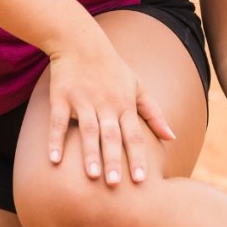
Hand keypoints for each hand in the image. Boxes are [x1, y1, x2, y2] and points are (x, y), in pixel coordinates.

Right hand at [46, 41, 174, 184]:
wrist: (80, 41)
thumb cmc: (112, 68)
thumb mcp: (138, 86)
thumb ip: (154, 113)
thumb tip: (172, 137)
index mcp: (124, 104)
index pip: (133, 135)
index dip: (137, 157)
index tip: (140, 180)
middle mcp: (105, 104)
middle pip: (111, 136)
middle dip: (114, 160)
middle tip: (115, 185)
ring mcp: (82, 101)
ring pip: (87, 130)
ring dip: (89, 153)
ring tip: (91, 176)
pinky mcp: (61, 97)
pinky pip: (58, 122)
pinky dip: (55, 140)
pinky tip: (54, 159)